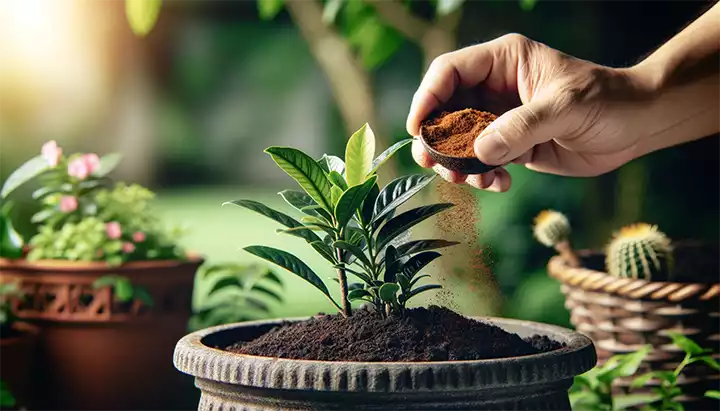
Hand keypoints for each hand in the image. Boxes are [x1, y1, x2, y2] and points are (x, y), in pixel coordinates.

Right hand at [407, 34, 654, 191]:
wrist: (636, 126)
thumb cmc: (607, 100)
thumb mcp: (565, 107)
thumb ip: (521, 127)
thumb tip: (479, 151)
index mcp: (503, 61)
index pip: (449, 72)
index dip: (427, 98)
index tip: (419, 129)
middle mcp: (494, 88)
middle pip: (445, 110)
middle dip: (437, 141)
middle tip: (436, 165)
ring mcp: (500, 117)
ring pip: (457, 141)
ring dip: (457, 165)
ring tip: (473, 181)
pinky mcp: (510, 144)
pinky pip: (480, 162)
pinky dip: (481, 177)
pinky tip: (500, 185)